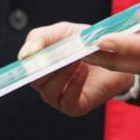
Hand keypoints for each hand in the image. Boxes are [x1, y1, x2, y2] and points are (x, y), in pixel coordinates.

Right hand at [19, 22, 135, 117]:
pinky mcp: (75, 107)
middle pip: (35, 81)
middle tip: (63, 52)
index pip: (24, 69)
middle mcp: (45, 85)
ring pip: (49, 91)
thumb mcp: (61, 32)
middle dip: (47, 66)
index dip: (26, 62)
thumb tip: (24, 56)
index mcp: (38, 67)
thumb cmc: (84, 42)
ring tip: (77, 59)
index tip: (33, 53)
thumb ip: (39, 38)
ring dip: (63, 73)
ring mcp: (59, 98)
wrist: (115, 55)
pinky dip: (74, 84)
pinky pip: (68, 101)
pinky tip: (83, 70)